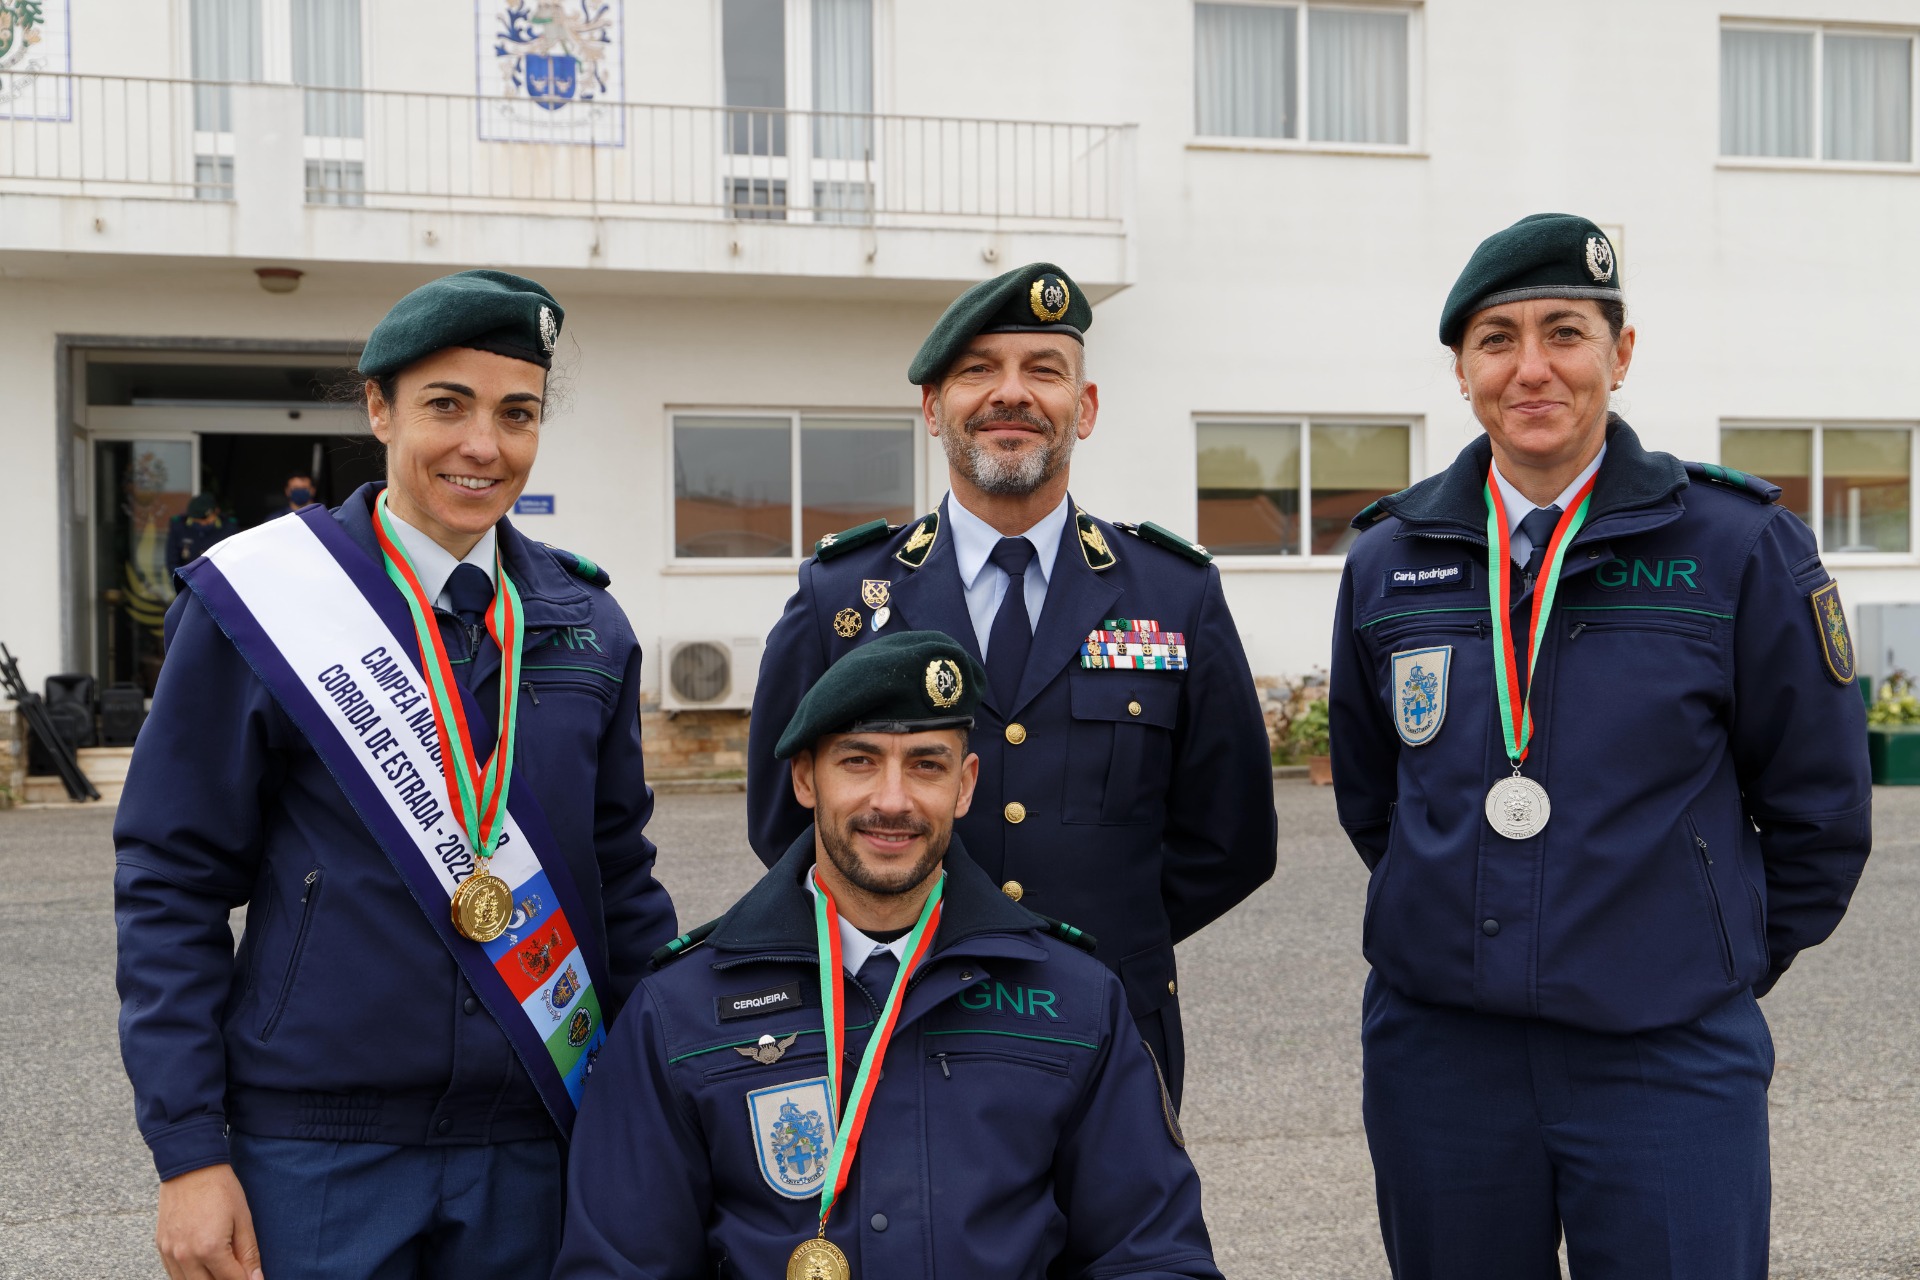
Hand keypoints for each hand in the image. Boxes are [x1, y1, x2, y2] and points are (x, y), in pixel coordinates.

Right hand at [155, 1164, 264, 1279]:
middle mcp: (186, 1255)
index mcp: (210, 1249)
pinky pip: (173, 1273)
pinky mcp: (161, 1246)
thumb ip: (249, 1253)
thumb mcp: (243, 1219)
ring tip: (222, 1270)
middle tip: (238, 1273)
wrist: (191, 1166)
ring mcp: (170, 1252)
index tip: (254, 1279)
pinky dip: (188, 1276)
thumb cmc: (221, 1189)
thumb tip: (256, 1279)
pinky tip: (203, 1269)